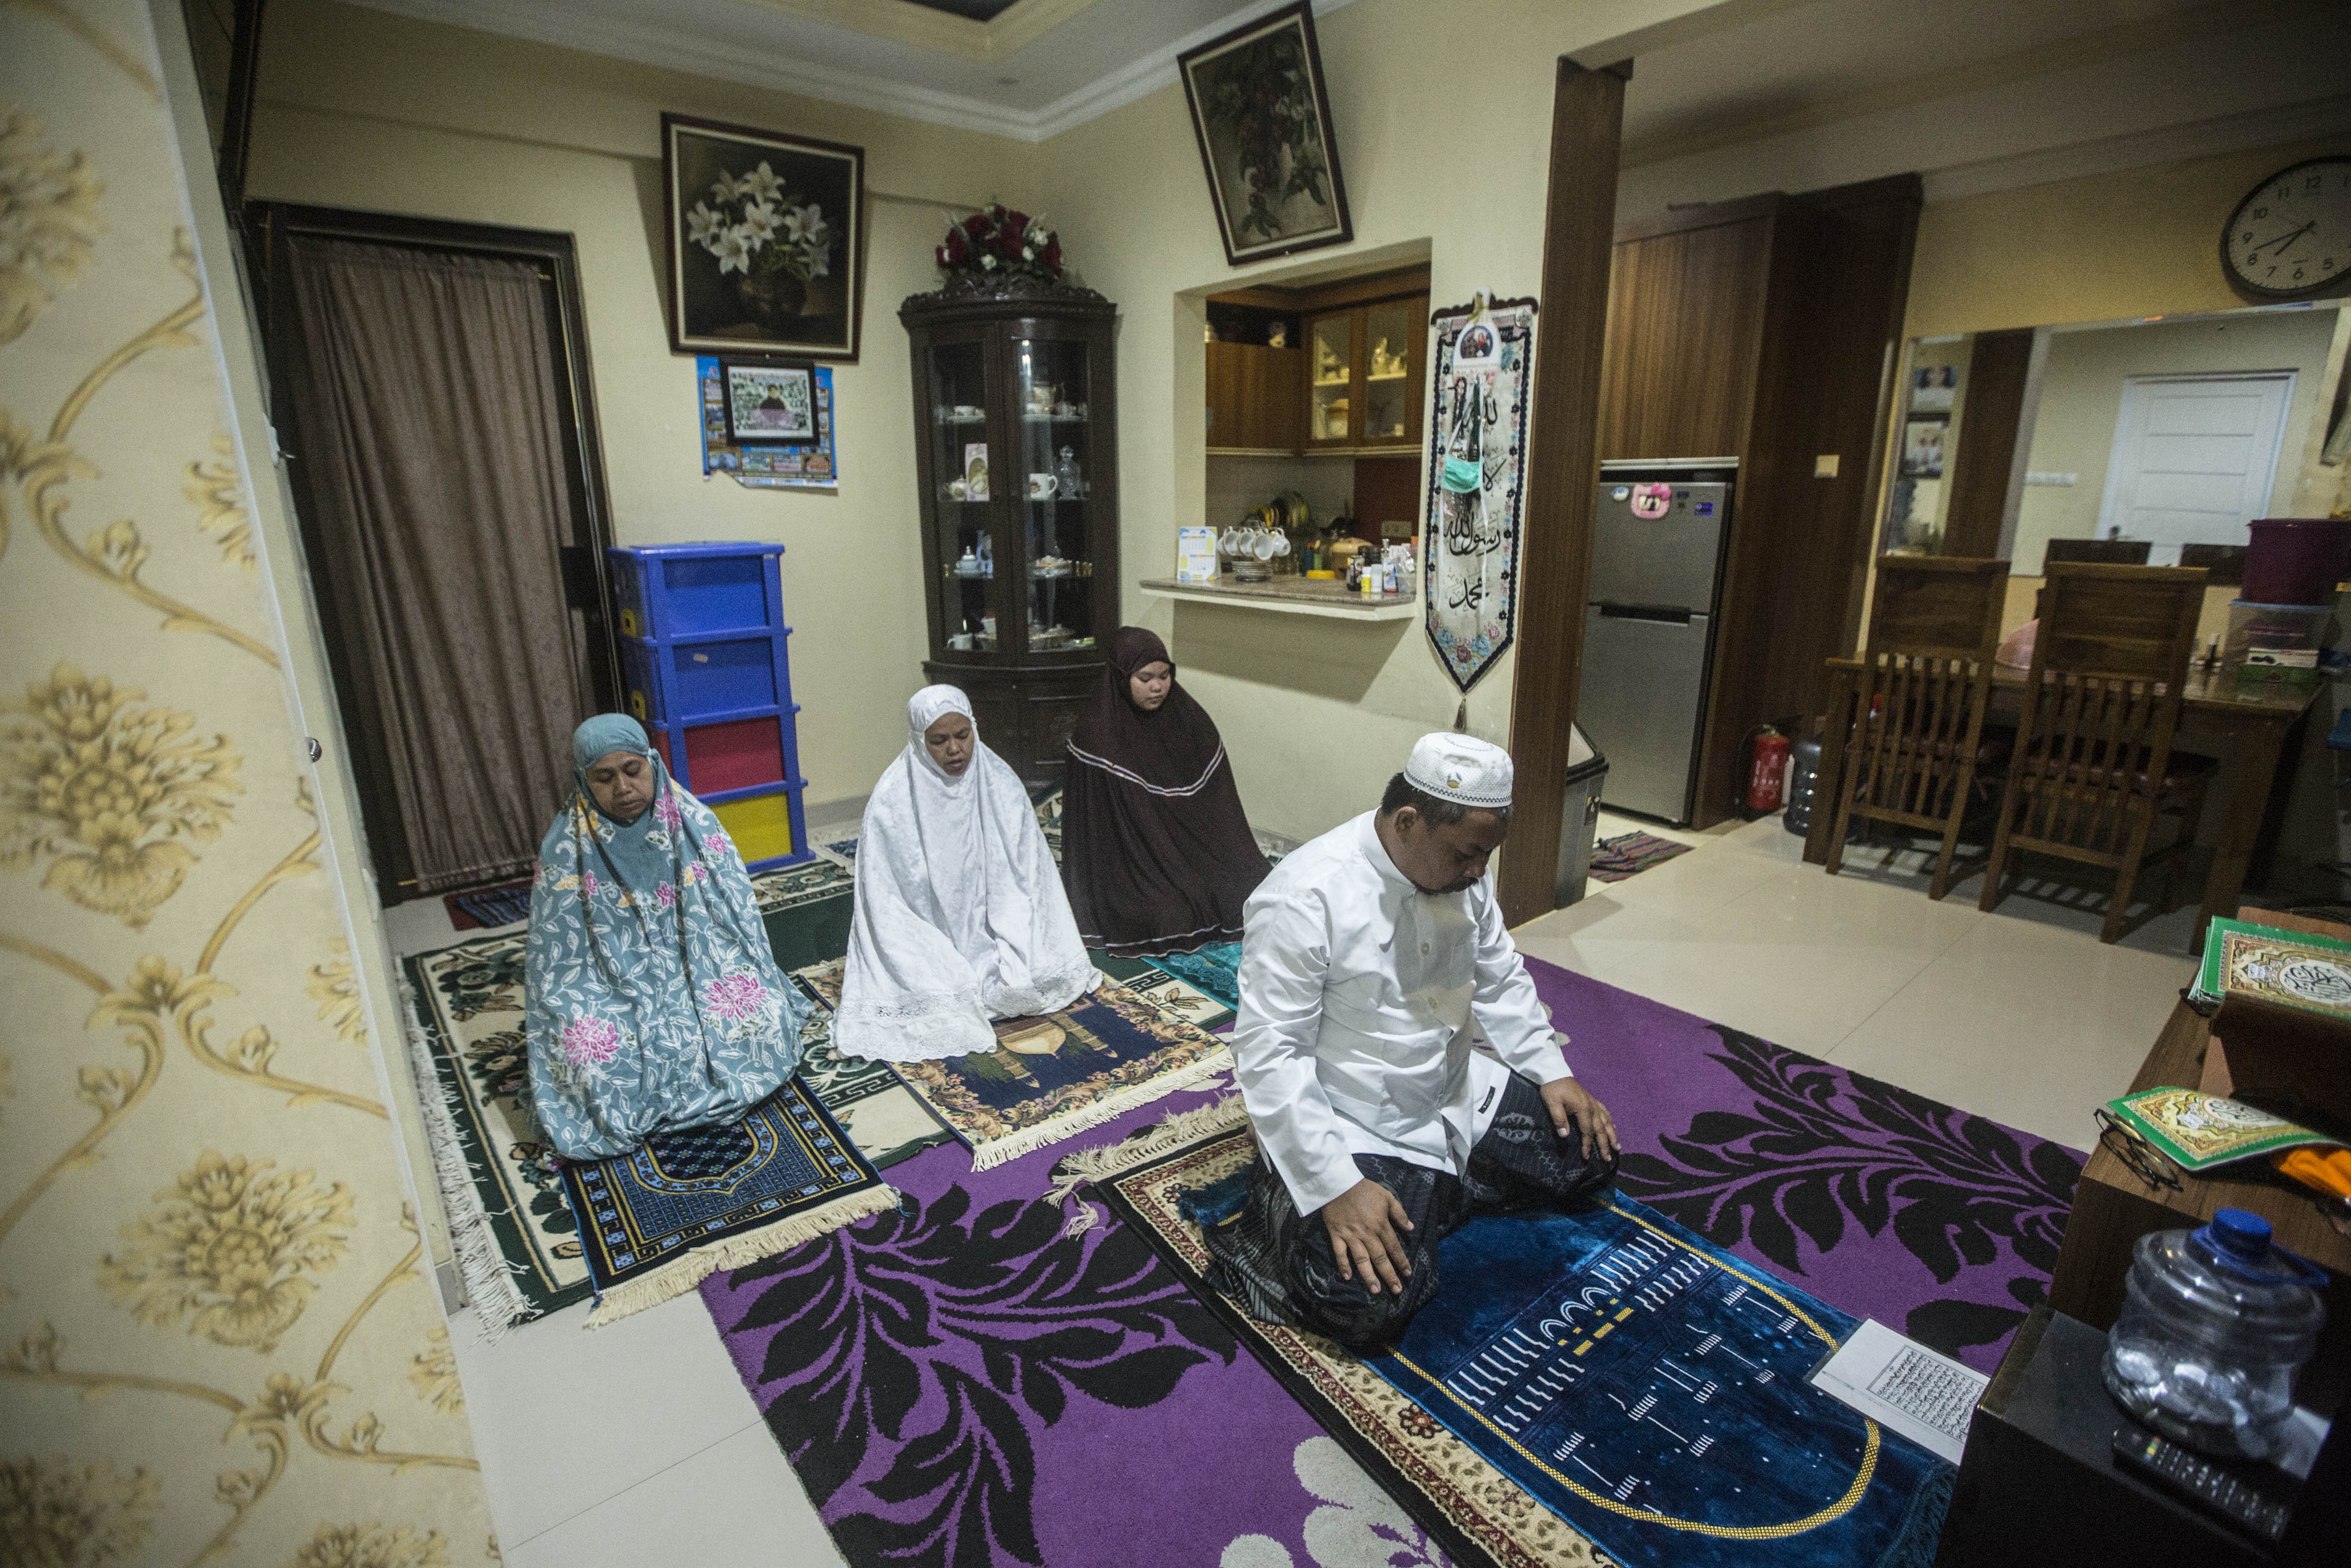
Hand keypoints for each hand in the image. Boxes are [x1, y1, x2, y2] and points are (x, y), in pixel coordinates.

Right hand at [1319, 1178, 1413, 1295]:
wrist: (1339, 1182)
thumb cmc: (1364, 1189)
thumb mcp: (1387, 1197)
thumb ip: (1399, 1213)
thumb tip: (1411, 1228)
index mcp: (1381, 1225)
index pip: (1394, 1248)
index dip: (1402, 1262)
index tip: (1408, 1274)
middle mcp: (1367, 1234)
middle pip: (1380, 1258)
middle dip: (1389, 1275)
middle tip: (1397, 1290)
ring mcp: (1351, 1236)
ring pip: (1362, 1260)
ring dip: (1369, 1276)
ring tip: (1375, 1290)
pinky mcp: (1336, 1234)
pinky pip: (1340, 1253)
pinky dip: (1343, 1265)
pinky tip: (1347, 1277)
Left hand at [1540, 1077, 1619, 1162]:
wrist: (1555, 1072)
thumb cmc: (1552, 1088)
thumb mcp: (1552, 1103)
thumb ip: (1559, 1119)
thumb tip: (1565, 1135)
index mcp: (1583, 1108)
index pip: (1587, 1131)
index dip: (1588, 1145)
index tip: (1586, 1157)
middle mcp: (1592, 1107)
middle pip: (1601, 1129)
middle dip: (1605, 1145)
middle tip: (1608, 1159)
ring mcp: (1593, 1103)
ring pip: (1606, 1122)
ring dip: (1612, 1135)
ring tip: (1618, 1148)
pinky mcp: (1591, 1100)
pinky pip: (1605, 1112)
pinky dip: (1610, 1121)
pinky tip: (1614, 1127)